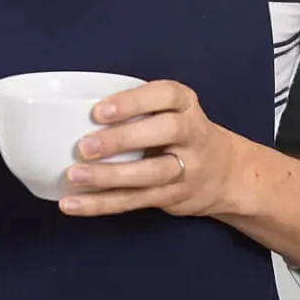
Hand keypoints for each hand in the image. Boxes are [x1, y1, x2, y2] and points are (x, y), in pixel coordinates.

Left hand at [59, 80, 245, 219]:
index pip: (165, 95)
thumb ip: (136, 109)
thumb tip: (73, 113)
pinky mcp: (174, 197)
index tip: (99, 111)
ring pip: (151, 174)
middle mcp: (192, 134)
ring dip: (110, 176)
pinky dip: (102, 204)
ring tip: (75, 175)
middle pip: (165, 133)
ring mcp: (187, 169)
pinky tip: (74, 203)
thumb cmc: (179, 133)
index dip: (132, 102)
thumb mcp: (169, 110)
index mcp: (185, 105)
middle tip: (84, 146)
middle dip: (122, 139)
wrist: (226, 173)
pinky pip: (136, 201)